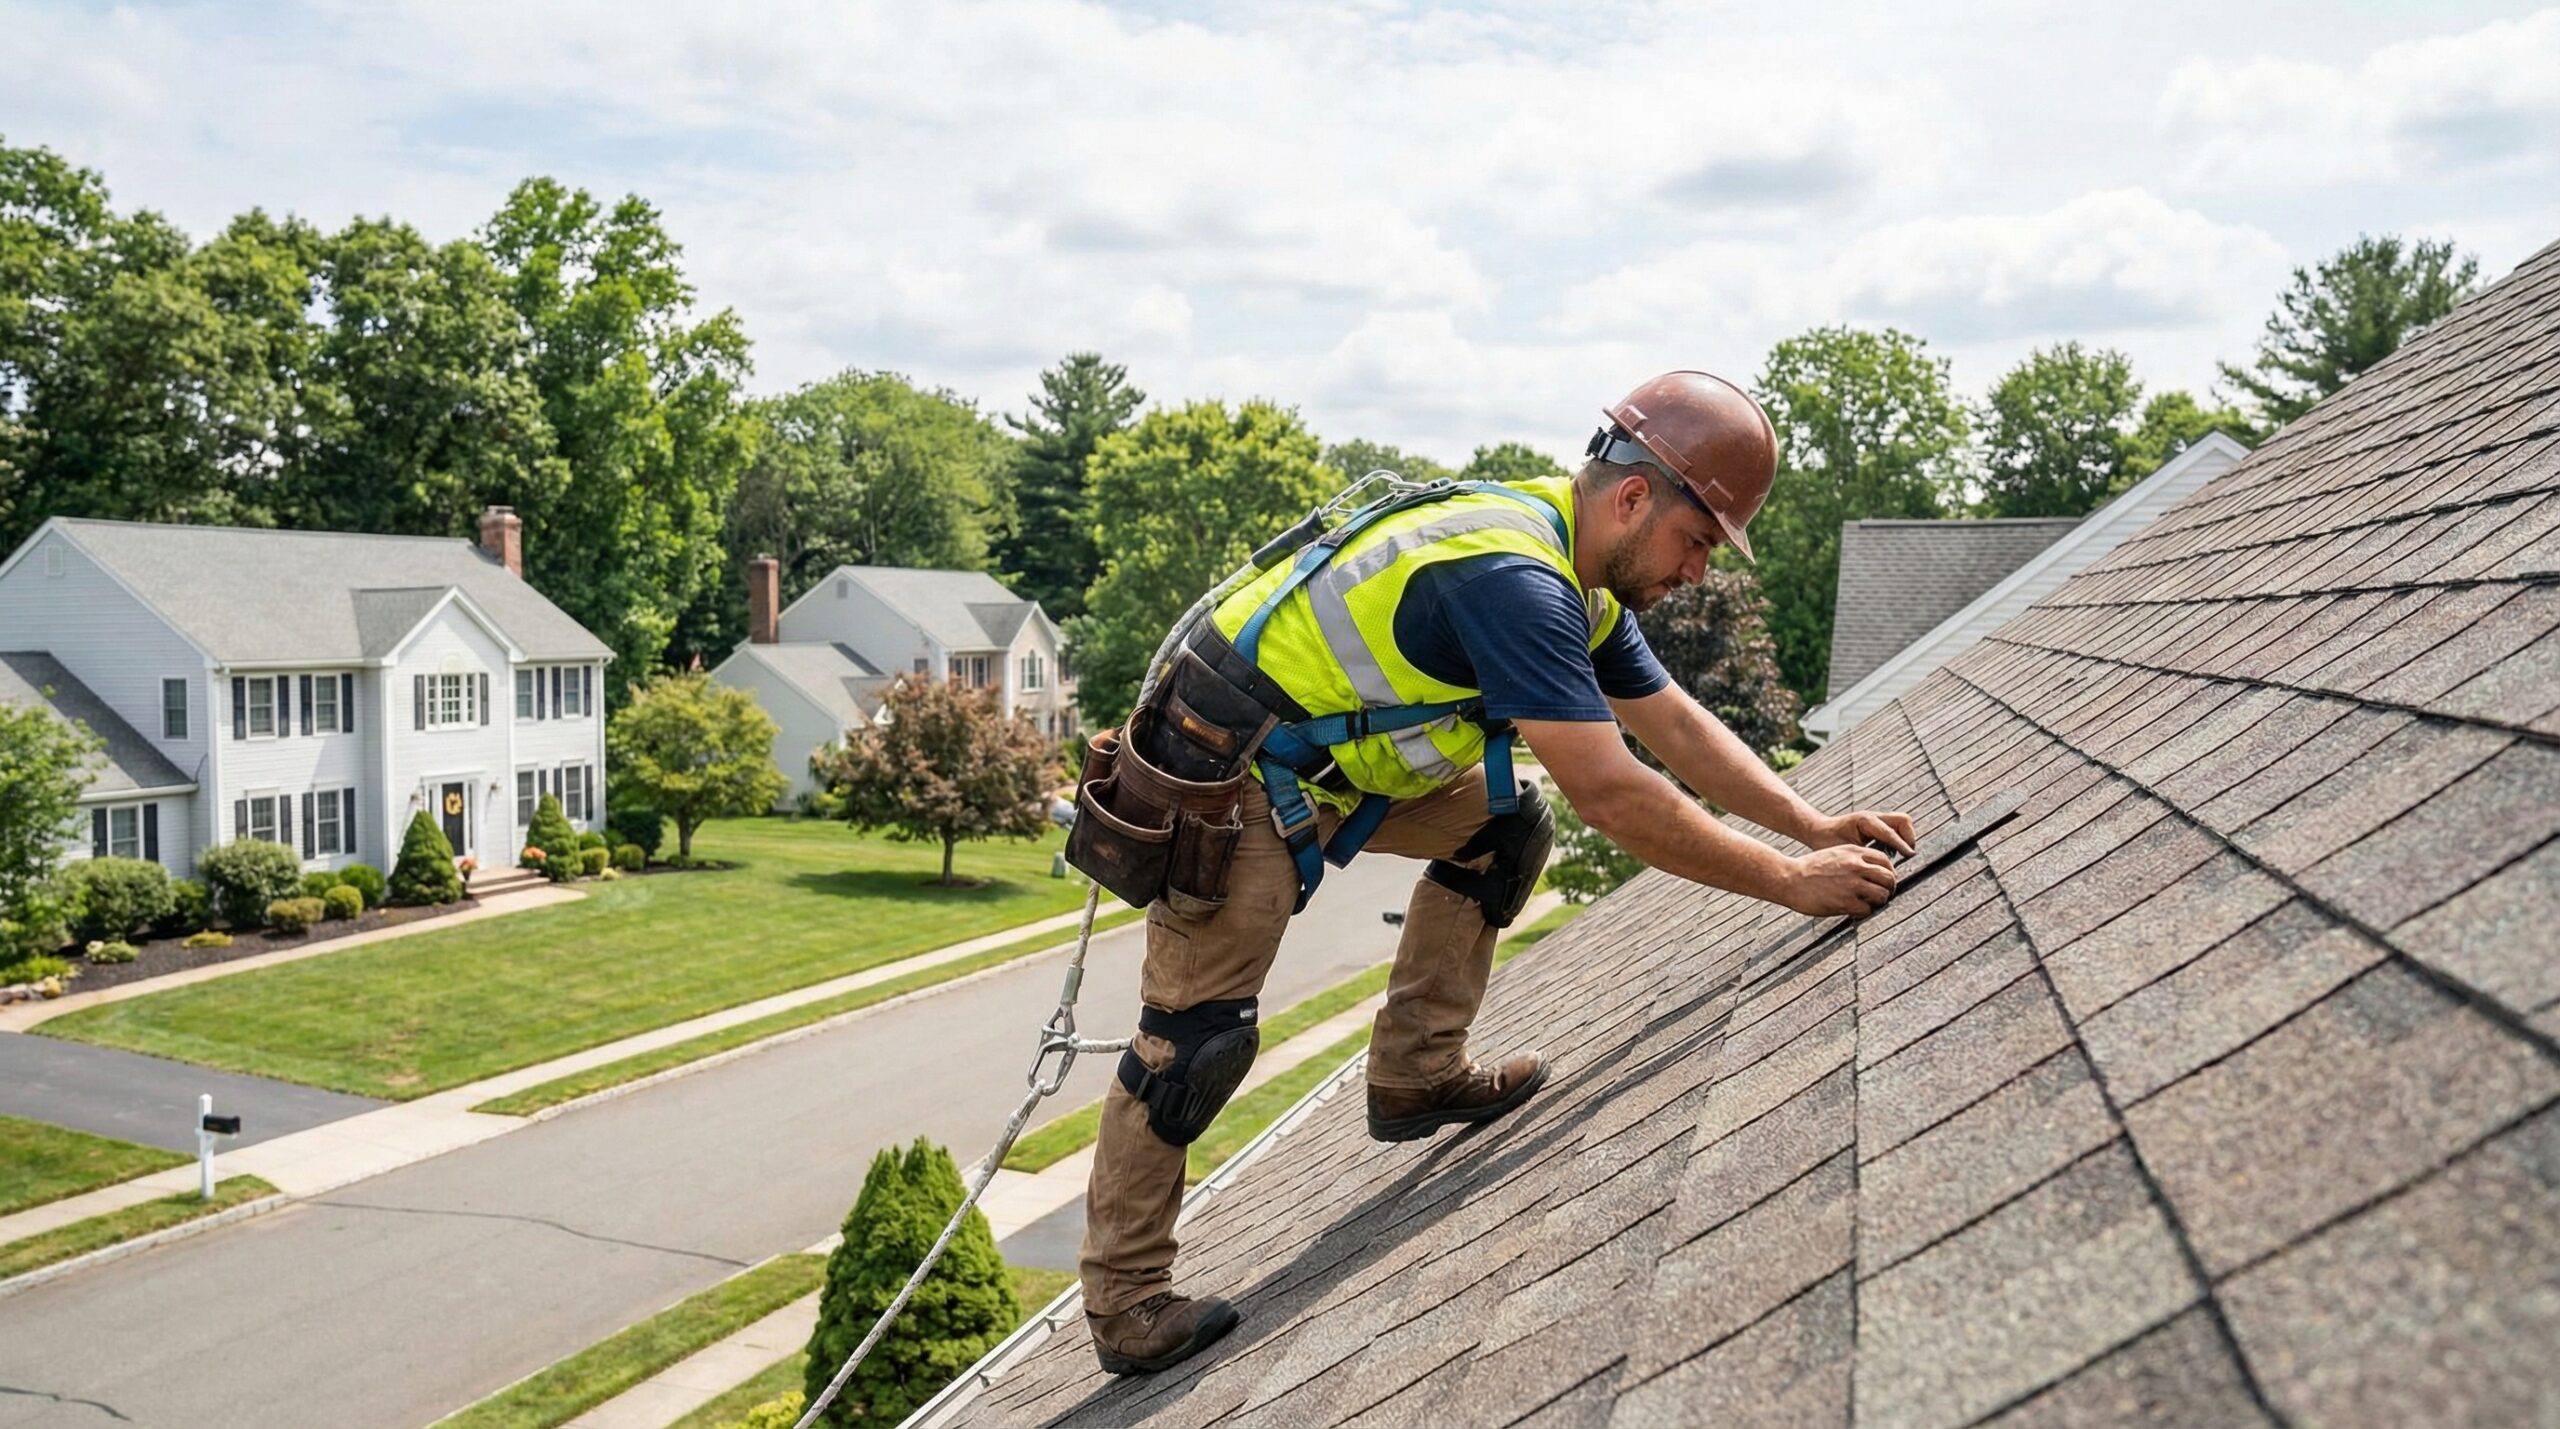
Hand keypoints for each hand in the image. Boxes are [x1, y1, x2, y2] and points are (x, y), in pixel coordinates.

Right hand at [1781, 845, 1898, 916]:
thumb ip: (1854, 859)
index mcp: (1853, 852)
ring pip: (1882, 895)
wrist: (1788, 878)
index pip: (1885, 861)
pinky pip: (1867, 910)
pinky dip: (1863, 912)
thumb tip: (1872, 871)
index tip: (1884, 880)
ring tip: (1868, 903)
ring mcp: (1852, 884)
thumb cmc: (1808, 869)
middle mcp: (1856, 866)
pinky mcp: (1845, 902)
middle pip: (1889, 878)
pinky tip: (1854, 910)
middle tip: (1881, 894)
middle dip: (1888, 888)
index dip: (1888, 872)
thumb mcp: (1834, 854)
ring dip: (1877, 901)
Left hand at [1804, 808, 1915, 856]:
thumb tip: (1880, 869)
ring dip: (1907, 837)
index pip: (1889, 832)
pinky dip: (1901, 839)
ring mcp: (1877, 818)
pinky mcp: (1879, 824)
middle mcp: (1873, 817)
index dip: (1901, 845)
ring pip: (1903, 822)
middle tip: (1908, 855)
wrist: (1818, 831)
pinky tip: (1895, 854)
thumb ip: (1862, 857)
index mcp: (1865, 822)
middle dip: (1909, 837)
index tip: (1910, 856)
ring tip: (1903, 855)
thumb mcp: (1844, 851)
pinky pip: (1897, 828)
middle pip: (1903, 820)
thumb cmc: (1827, 842)